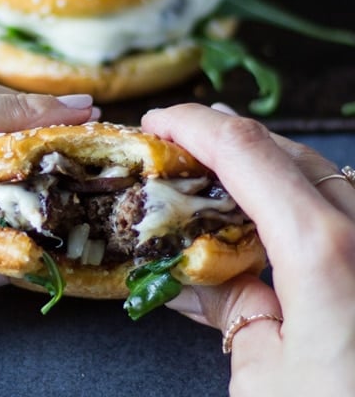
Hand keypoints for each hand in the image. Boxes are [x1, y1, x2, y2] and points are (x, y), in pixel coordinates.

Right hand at [141, 103, 354, 396]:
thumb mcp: (265, 378)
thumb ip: (234, 308)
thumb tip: (200, 275)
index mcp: (323, 250)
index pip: (244, 150)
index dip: (192, 125)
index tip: (158, 123)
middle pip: (284, 150)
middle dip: (225, 139)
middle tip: (179, 149)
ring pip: (321, 174)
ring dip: (265, 166)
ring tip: (219, 177)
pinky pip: (345, 209)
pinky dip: (303, 201)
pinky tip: (276, 222)